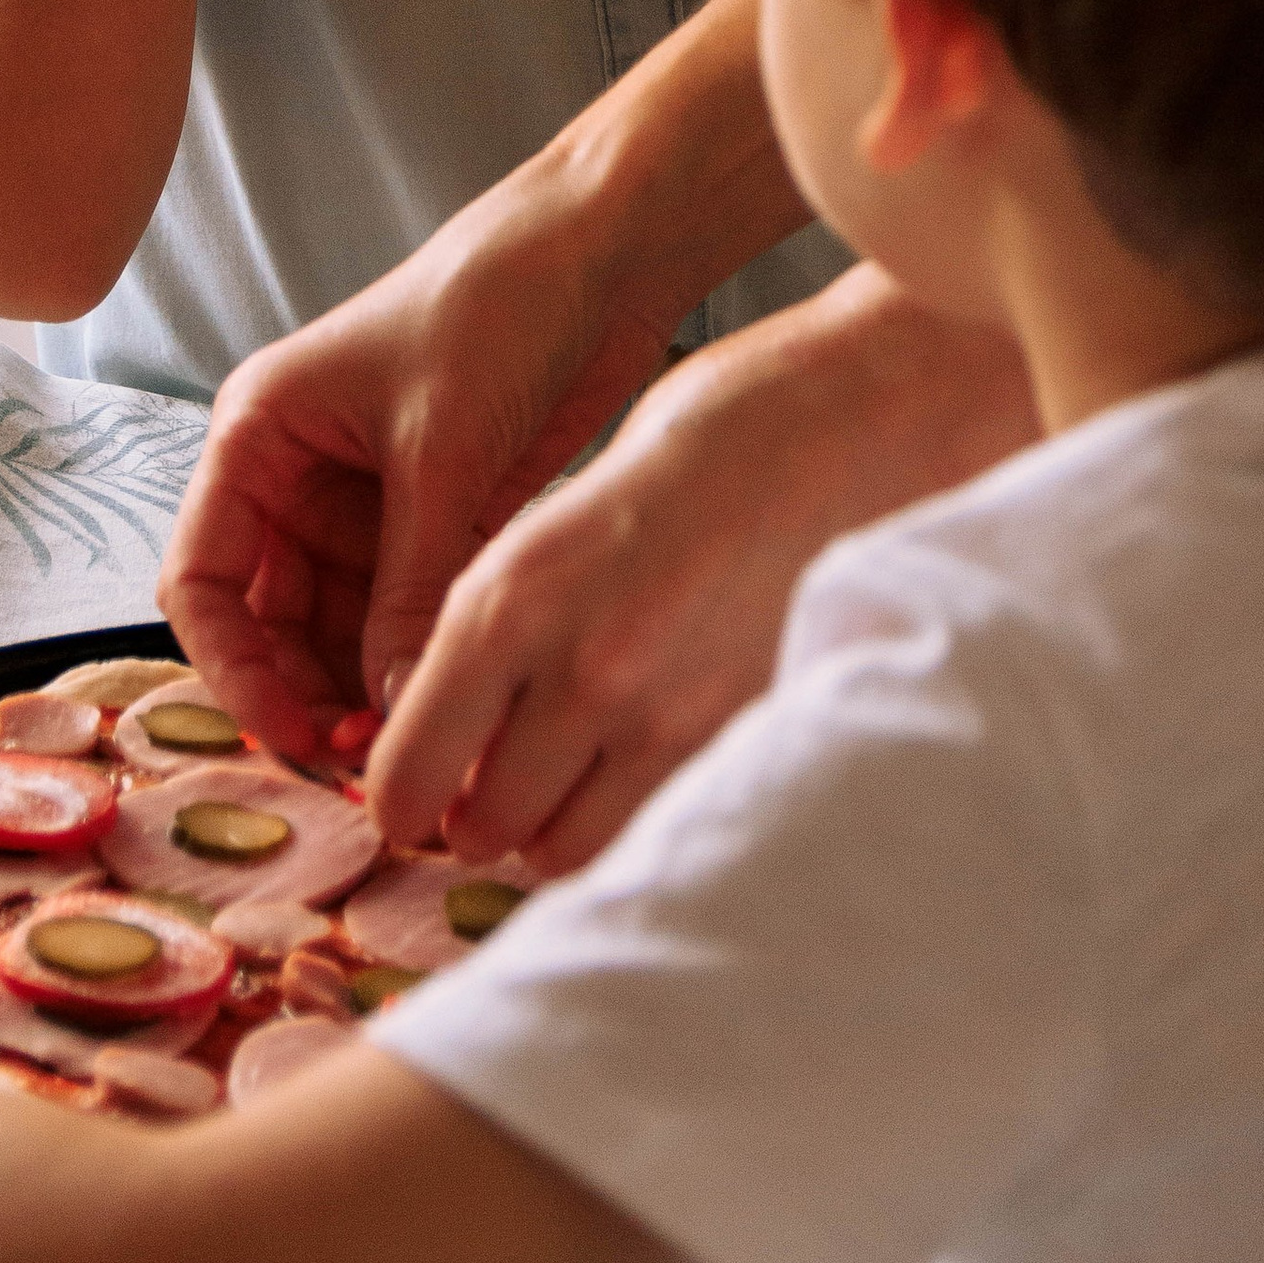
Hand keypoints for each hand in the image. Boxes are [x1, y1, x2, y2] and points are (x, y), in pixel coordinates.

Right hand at [161, 192, 689, 762]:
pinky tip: (455, 708)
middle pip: (268, 624)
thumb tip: (396, 715)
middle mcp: (299, 477)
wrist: (604, 251)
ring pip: (338, 635)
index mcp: (262, 434)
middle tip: (369, 764)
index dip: (233, 667)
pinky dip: (419, 666)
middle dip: (305, 695)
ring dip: (365, 692)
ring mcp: (368, 506)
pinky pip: (405, 619)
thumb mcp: (443, 449)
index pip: (204, 578)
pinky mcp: (437, 524)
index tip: (293, 732)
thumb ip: (411, 586)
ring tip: (420, 742)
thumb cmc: (498, 305)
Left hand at [363, 267, 1044, 872]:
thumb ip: (511, 612)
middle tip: (498, 776)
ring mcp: (670, 716)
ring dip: (556, 828)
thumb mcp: (567, 505)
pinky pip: (658, 827)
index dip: (403, 795)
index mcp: (511, 598)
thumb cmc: (714, 429)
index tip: (416, 789)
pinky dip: (636, 820)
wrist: (861, 413)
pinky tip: (646, 763)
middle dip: (480, 814)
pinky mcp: (745, 734)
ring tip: (573, 773)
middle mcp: (580, 671)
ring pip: (566, 850)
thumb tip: (463, 712)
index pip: (409, 771)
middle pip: (484, 829)